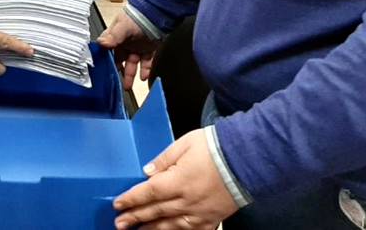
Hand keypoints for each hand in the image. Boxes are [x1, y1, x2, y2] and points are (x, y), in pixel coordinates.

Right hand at [97, 11, 159, 89]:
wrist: (156, 13)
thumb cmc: (137, 16)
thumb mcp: (122, 27)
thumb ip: (113, 37)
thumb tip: (101, 44)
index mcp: (115, 36)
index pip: (107, 50)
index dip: (105, 61)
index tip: (102, 72)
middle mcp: (125, 42)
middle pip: (119, 60)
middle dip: (118, 72)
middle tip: (115, 83)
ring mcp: (137, 46)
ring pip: (132, 64)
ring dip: (130, 75)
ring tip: (128, 86)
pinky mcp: (148, 49)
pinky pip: (146, 63)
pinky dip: (145, 70)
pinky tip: (143, 77)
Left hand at [113, 130, 237, 229]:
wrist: (248, 158)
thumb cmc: (216, 146)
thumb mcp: (185, 143)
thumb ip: (164, 159)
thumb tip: (147, 171)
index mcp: (178, 181)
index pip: (148, 193)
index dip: (131, 200)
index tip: (117, 205)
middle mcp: (187, 201)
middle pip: (156, 212)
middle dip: (136, 218)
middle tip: (119, 223)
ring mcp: (200, 212)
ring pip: (171, 225)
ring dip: (152, 229)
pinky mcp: (213, 218)